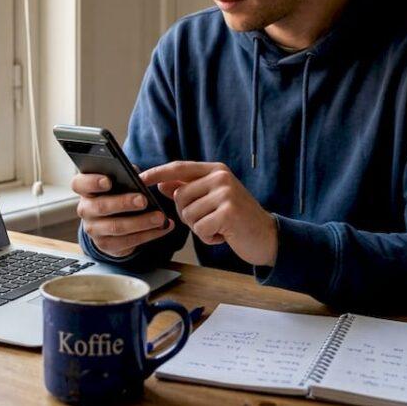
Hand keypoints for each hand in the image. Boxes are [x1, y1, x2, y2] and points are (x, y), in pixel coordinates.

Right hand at [72, 173, 173, 257]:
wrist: (111, 224)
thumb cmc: (116, 195)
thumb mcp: (117, 183)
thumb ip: (123, 175)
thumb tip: (134, 172)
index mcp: (85, 190)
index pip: (80, 184)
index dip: (92, 182)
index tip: (108, 181)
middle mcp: (85, 210)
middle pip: (101, 206)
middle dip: (124, 203)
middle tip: (143, 200)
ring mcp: (94, 229)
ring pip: (116, 227)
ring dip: (141, 222)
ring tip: (159, 217)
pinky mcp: (106, 245)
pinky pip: (127, 242)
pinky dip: (148, 235)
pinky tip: (162, 228)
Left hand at [145, 161, 277, 266]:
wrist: (267, 236)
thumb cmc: (237, 219)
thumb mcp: (212, 199)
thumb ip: (188, 189)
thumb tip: (161, 183)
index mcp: (216, 170)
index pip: (178, 167)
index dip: (157, 173)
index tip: (139, 179)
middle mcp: (221, 177)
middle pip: (179, 197)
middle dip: (188, 215)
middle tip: (210, 220)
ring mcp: (226, 193)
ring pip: (188, 215)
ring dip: (200, 228)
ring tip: (220, 227)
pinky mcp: (228, 212)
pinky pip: (200, 228)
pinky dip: (208, 237)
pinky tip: (224, 235)